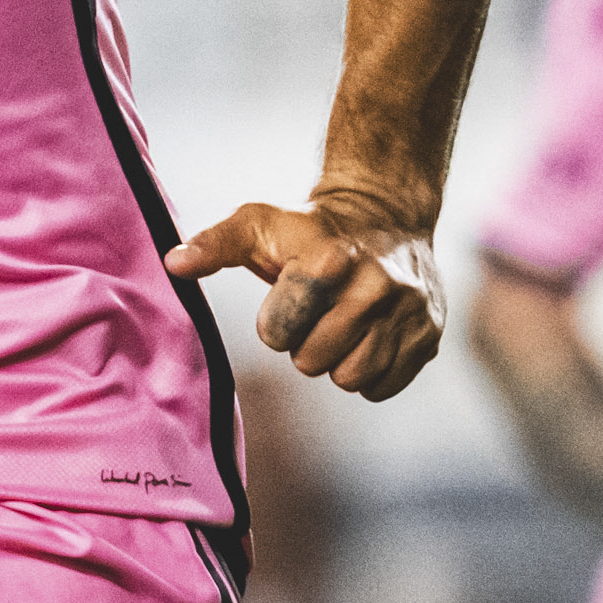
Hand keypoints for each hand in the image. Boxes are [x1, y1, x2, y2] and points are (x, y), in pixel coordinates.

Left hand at [165, 198, 443, 399]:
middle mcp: (376, 285)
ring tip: (342, 324)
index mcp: (329, 260)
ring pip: (351, 379)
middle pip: (313, 363)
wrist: (388, 214)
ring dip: (338, 360)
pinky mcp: (429, 335)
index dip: (275, 321)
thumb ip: (213, 245)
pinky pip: (383, 387)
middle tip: (317, 313)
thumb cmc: (309, 227)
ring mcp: (409, 312)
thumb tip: (173, 264)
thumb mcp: (257, 223)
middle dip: (306, 344)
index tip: (288, 296)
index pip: (277, 334)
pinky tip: (368, 336)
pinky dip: (371, 371)